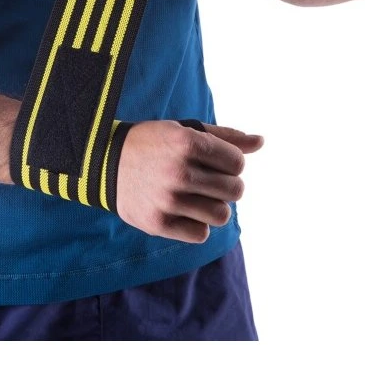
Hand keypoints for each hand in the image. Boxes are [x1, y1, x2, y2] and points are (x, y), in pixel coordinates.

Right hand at [115, 120, 263, 242]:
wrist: (103, 163)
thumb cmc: (153, 144)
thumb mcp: (185, 131)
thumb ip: (225, 138)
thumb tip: (262, 142)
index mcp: (187, 142)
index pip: (238, 163)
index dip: (231, 164)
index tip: (215, 163)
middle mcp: (178, 171)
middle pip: (234, 190)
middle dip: (226, 186)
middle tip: (207, 181)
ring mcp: (167, 200)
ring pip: (221, 215)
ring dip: (214, 207)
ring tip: (198, 198)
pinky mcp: (158, 223)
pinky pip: (200, 234)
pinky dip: (197, 225)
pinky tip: (183, 211)